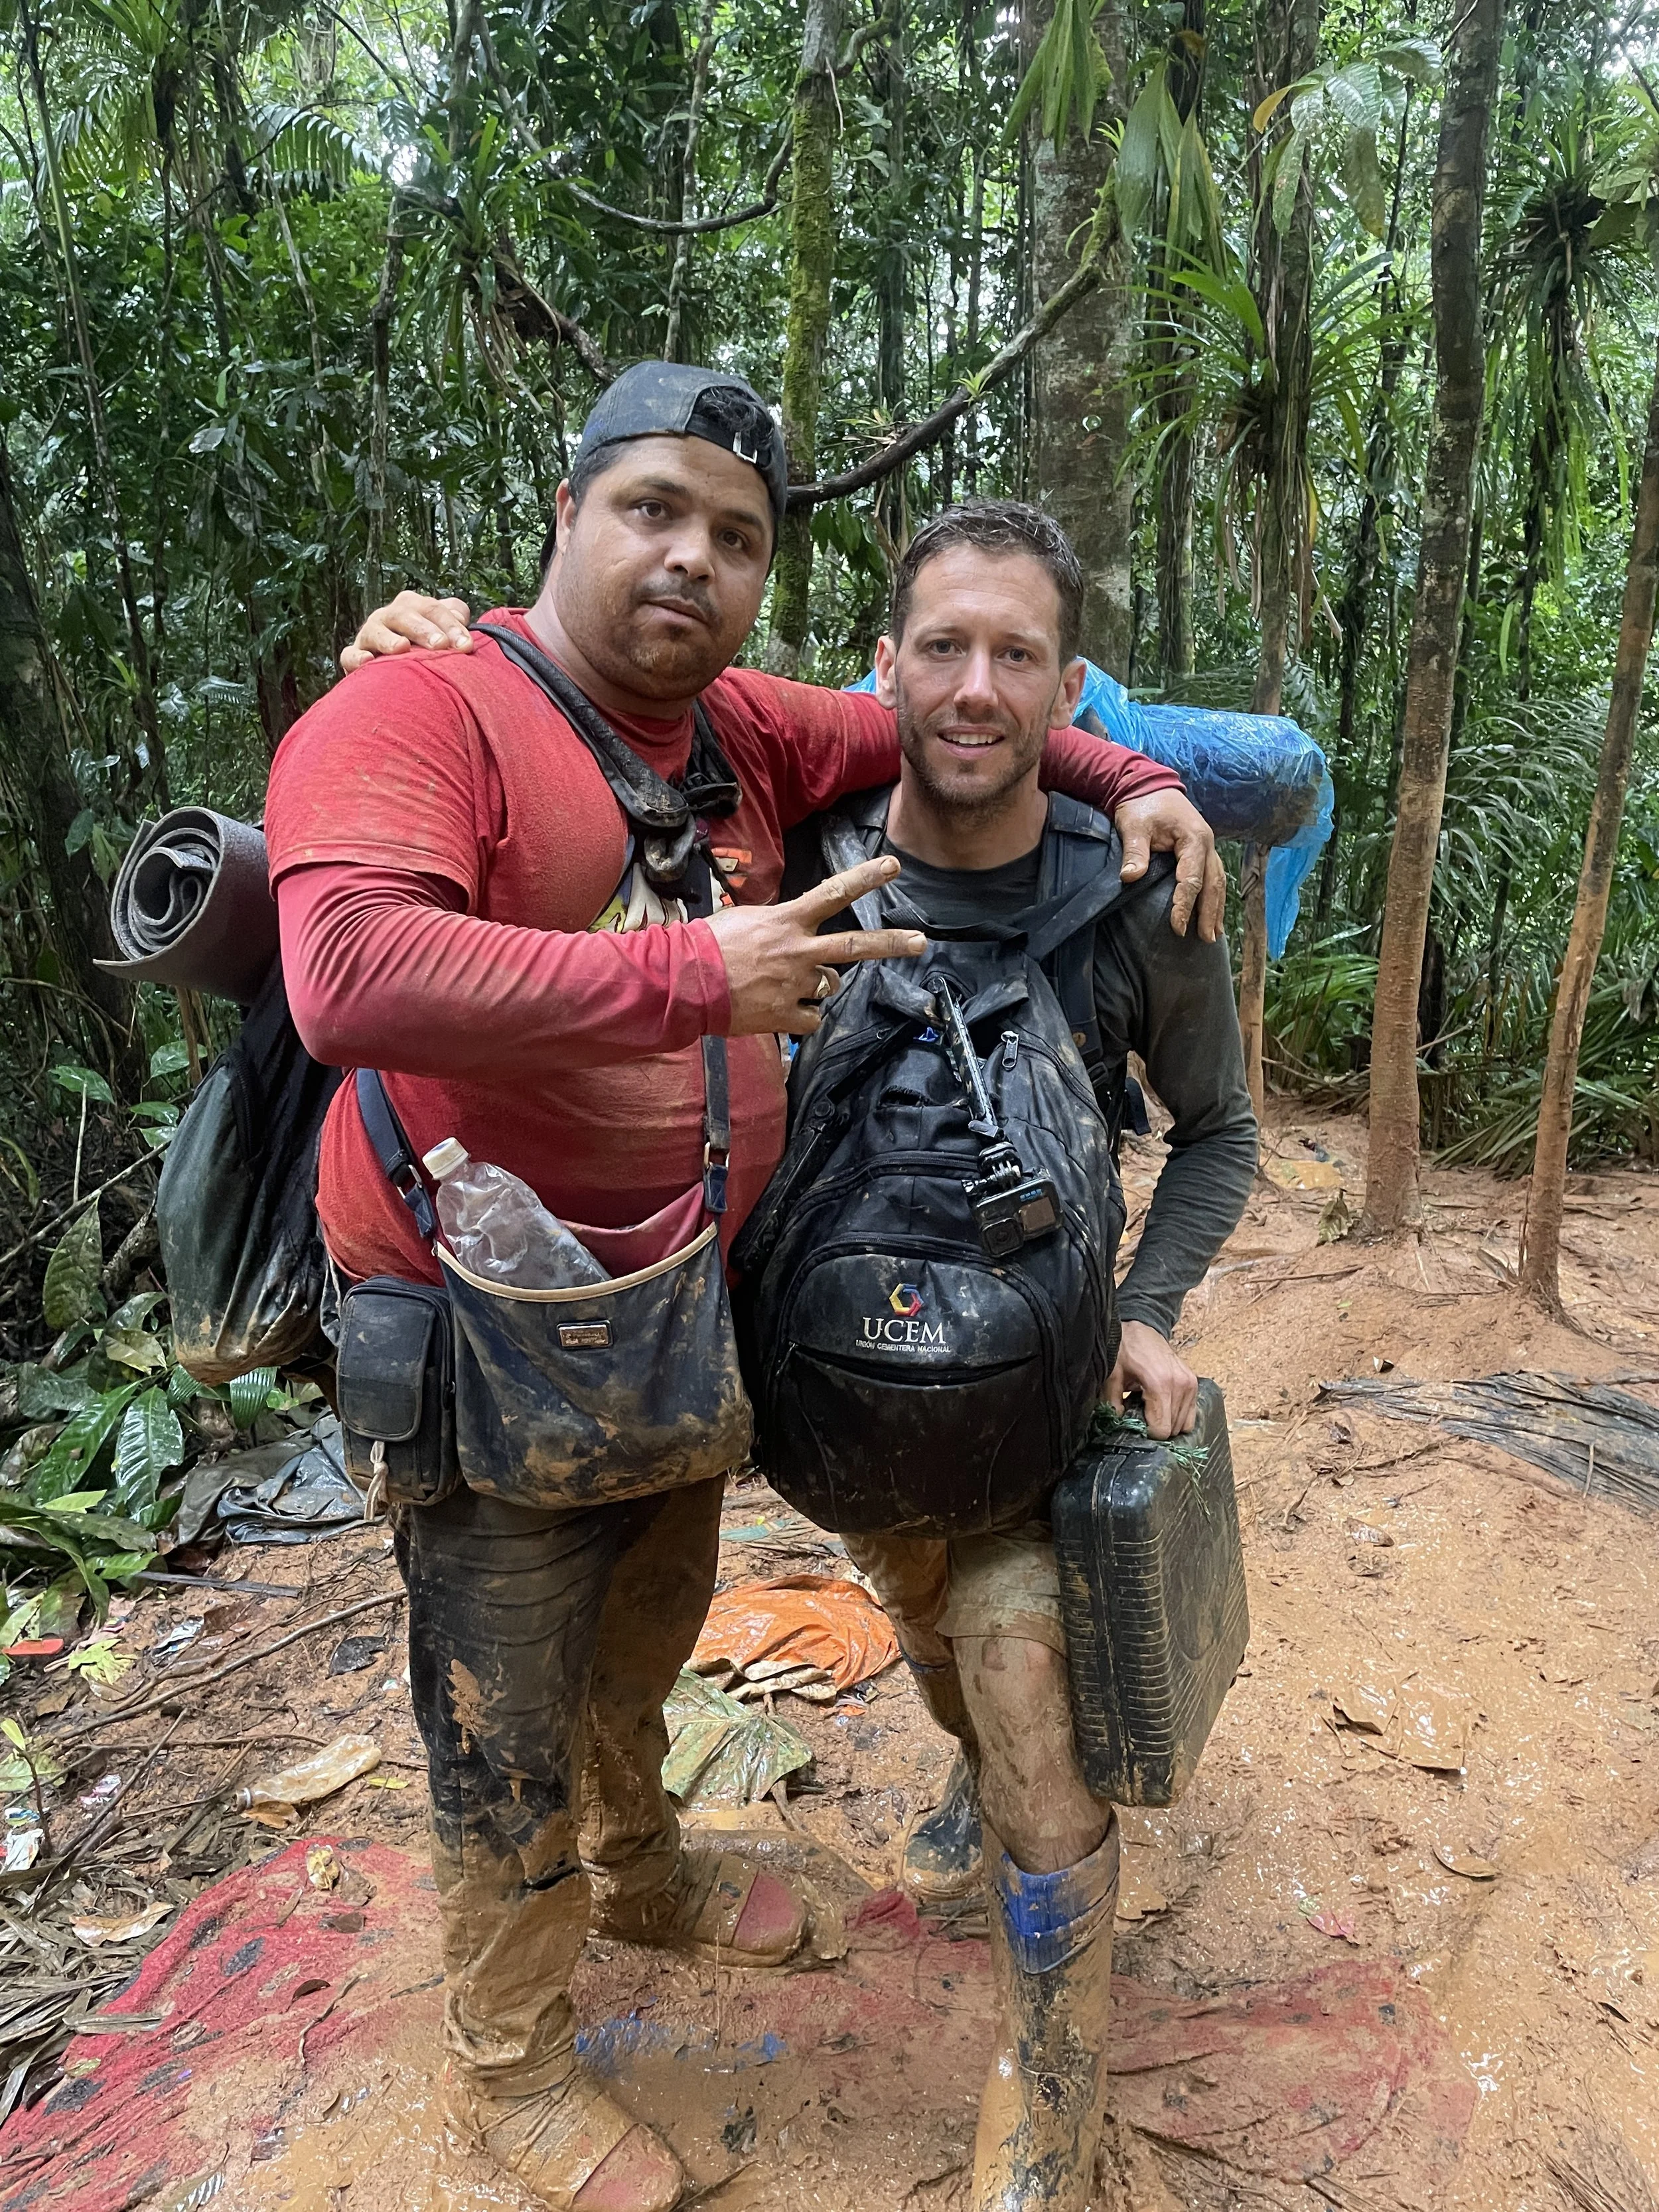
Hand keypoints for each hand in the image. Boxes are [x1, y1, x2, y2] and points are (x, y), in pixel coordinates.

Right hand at [340, 592, 474, 673]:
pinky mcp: (354, 656)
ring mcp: (370, 634)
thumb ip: (453, 619)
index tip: (467, 645)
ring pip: (376, 631)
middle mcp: (390, 616)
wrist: (394, 667)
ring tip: (402, 648)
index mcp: (413, 606)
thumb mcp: (441, 629)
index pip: (433, 609)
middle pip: (406, 616)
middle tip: (441, 645)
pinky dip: (356, 658)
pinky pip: (350, 655)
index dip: (451, 625)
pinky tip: (368, 662)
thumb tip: (460, 614)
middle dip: (425, 630)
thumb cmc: (426, 646)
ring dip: (389, 639)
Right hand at [705, 857, 926, 1035]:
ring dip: (817, 984)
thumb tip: (795, 930)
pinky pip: (811, 1018)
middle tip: (920, 941)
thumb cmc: (707, 945)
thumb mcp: (746, 919)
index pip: (834, 892)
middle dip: (891, 943)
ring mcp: (795, 984)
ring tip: (785, 983)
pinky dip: (802, 1016)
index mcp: (787, 921)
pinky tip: (780, 1010)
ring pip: (828, 985)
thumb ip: (779, 923)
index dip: (866, 877)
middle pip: (854, 946)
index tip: (893, 865)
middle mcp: (798, 951)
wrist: (684, 982)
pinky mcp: (786, 1015)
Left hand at [1105, 1320, 1198, 1438]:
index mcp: (1159, 1384)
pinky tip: (1163, 1407)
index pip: (1162, 1429)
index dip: (1147, 1433)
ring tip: (1151, 1409)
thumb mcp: (1111, 1375)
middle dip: (1156, 1428)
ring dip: (1167, 1422)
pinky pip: (1191, 1415)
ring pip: (1184, 1424)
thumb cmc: (1125, 1349)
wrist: (1141, 1328)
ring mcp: (1189, 1384)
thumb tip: (1117, 1422)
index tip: (1136, 1425)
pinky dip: (1178, 1416)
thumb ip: (1112, 1402)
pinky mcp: (1194, 1383)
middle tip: (1141, 1416)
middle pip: (1173, 1429)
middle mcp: (1180, 1385)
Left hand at [1115, 790, 1225, 941]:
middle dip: (1210, 913)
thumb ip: (1135, 852)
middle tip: (1206, 939)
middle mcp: (1207, 844)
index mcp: (1194, 838)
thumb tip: (1130, 877)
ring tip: (1214, 934)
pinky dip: (1215, 896)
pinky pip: (1213, 876)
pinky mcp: (1202, 850)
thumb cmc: (1141, 805)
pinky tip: (1213, 914)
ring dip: (1216, 908)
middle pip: (1212, 884)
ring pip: (1218, 882)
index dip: (1185, 904)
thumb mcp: (1134, 825)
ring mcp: (1208, 847)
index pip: (1191, 879)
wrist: (1148, 785)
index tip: (1177, 927)